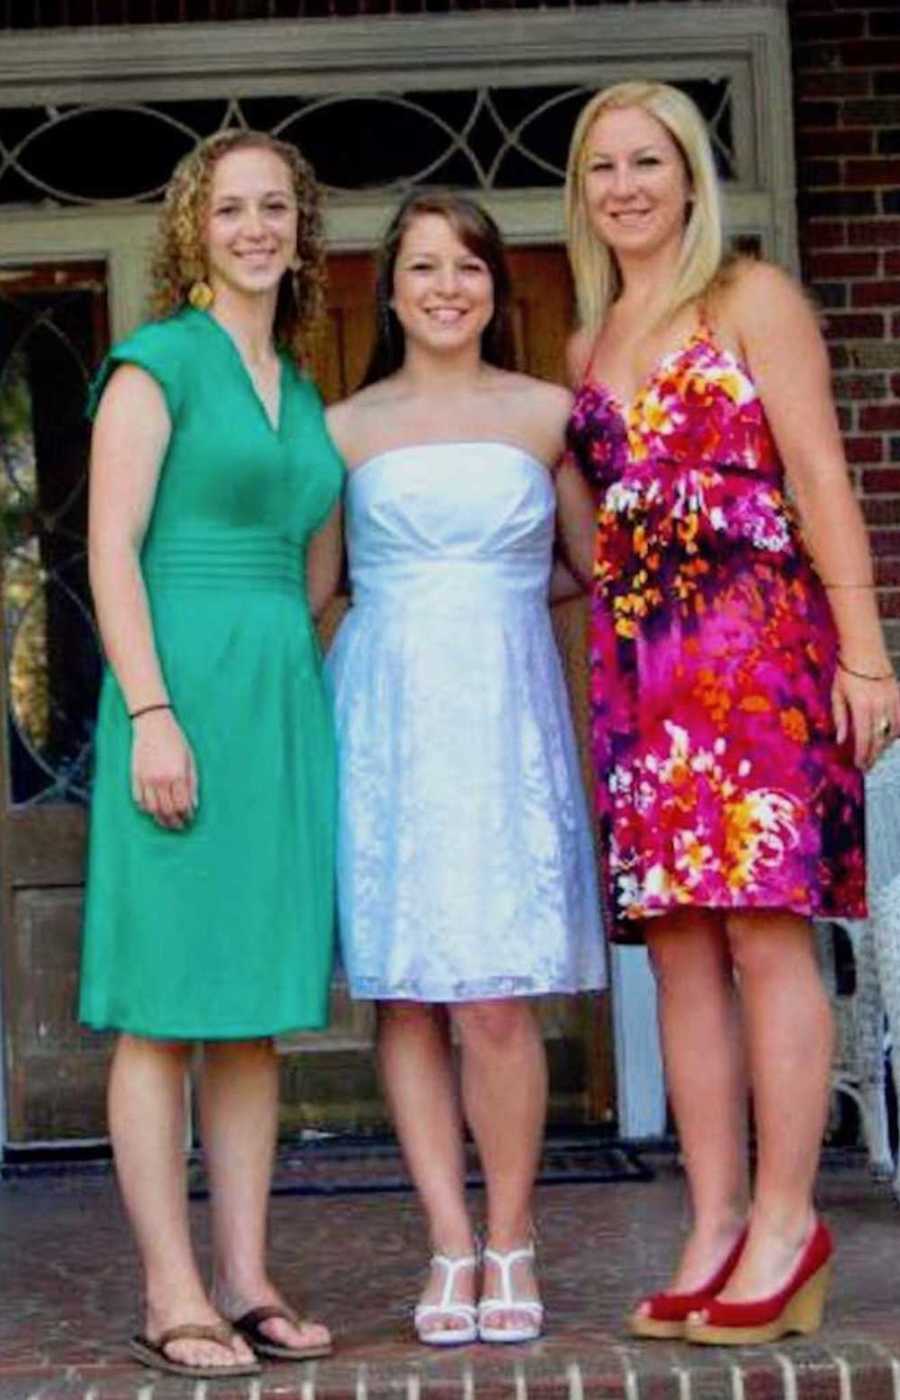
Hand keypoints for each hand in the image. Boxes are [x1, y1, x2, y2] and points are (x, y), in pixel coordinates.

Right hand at [131, 709, 198, 828]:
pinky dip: (145, 809)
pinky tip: (152, 811)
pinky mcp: (135, 777)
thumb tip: (194, 805)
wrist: (152, 724)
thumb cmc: (175, 739)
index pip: (182, 805)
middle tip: (180, 826)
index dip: (187, 816)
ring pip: (152, 809)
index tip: (190, 819)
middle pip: (167, 811)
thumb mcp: (190, 759)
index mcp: (177, 775)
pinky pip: (139, 800)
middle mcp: (160, 780)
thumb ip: (192, 783)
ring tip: (167, 822)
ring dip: (160, 819)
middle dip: (175, 822)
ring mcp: (145, 779)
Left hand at [831, 667, 899, 769]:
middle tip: (868, 766)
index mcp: (861, 706)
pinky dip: (897, 731)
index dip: (863, 754)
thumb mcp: (837, 694)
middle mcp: (879, 705)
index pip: (864, 737)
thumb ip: (840, 718)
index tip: (860, 765)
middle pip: (879, 738)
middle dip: (873, 754)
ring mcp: (892, 700)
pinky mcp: (899, 695)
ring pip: (892, 731)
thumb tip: (841, 740)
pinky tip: (891, 737)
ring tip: (876, 753)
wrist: (865, 649)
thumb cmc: (847, 671)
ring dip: (884, 745)